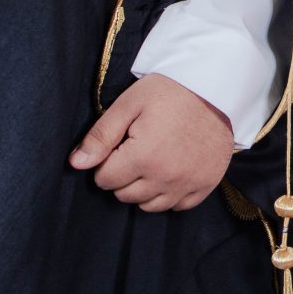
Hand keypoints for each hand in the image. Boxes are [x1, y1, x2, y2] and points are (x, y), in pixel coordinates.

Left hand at [70, 74, 236, 211]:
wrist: (216, 87)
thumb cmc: (169, 91)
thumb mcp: (129, 104)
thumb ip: (100, 136)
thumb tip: (76, 164)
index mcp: (143, 157)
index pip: (105, 180)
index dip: (106, 162)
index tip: (119, 145)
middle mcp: (165, 177)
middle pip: (125, 195)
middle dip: (123, 176)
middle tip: (135, 150)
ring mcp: (188, 184)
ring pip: (149, 206)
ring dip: (144, 188)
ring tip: (152, 161)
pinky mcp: (206, 184)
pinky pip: (177, 206)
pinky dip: (169, 194)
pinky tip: (170, 172)